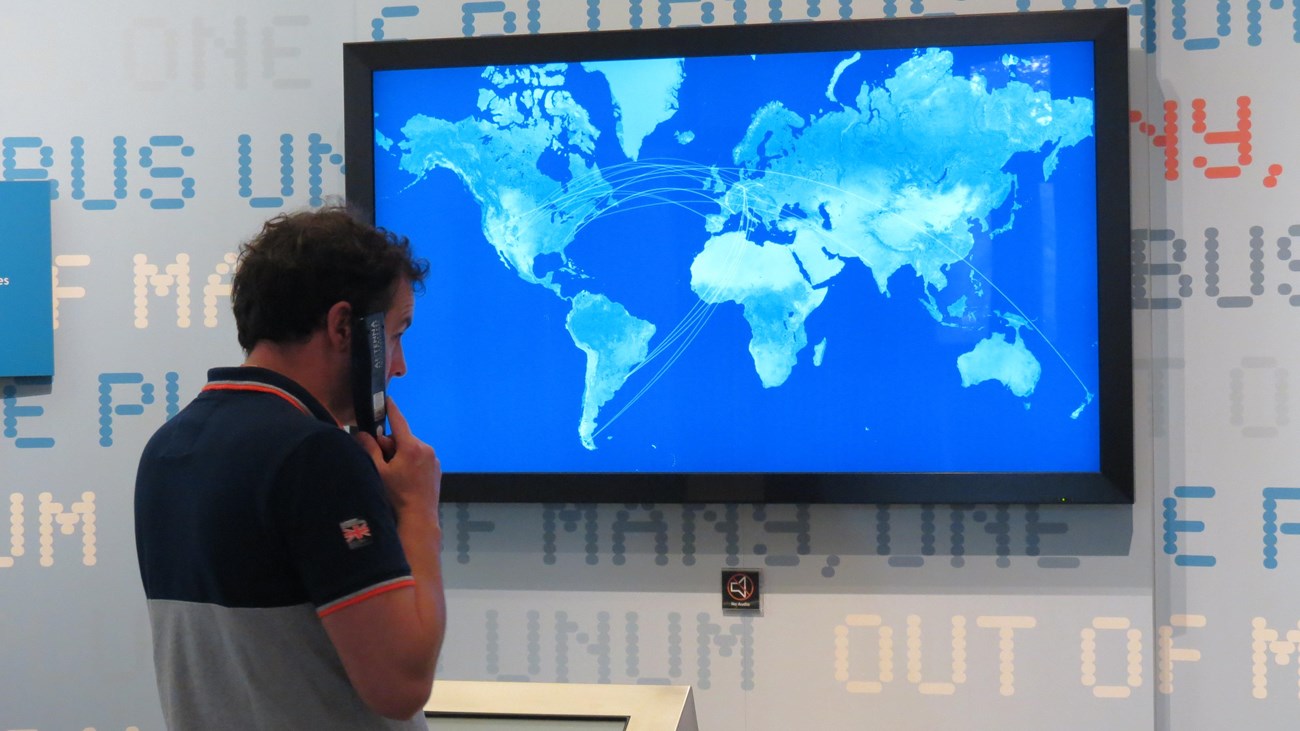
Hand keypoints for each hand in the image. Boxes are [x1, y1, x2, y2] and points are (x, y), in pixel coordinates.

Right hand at [354, 397, 440, 520]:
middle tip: (382, 462)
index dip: (391, 409)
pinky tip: (405, 479)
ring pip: (411, 448)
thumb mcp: (378, 472)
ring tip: (394, 475)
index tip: (387, 399)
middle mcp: (426, 449)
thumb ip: (370, 450)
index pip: (399, 421)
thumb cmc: (397, 496)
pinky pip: (420, 458)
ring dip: (400, 455)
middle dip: (390, 446)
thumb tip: (362, 434)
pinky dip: (411, 462)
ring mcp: (433, 459)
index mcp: (411, 447)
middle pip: (402, 438)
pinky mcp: (436, 468)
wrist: (418, 518)